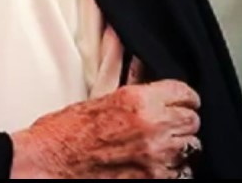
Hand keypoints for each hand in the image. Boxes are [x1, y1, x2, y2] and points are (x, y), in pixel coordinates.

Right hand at [9, 79, 201, 178]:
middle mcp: (152, 128)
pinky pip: (182, 174)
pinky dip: (173, 170)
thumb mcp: (99, 98)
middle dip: (181, 122)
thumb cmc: (65, 133)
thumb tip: (143, 70)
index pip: (186, 93)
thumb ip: (131, 87)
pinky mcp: (152, 180)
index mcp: (138, 101)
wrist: (48, 162)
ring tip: (158, 147)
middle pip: (192, 121)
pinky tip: (155, 165)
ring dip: (178, 147)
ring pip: (191, 149)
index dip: (183, 98)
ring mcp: (155, 159)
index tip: (181, 102)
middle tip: (166, 125)